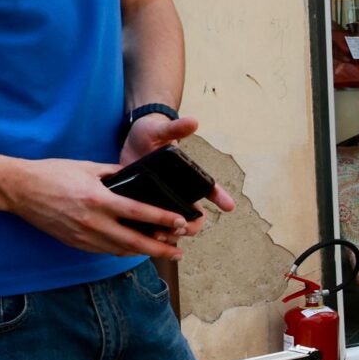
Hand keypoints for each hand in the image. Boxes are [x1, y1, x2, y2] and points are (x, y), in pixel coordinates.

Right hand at [13, 157, 196, 259]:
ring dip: (145, 252)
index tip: (181, 223)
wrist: (19, 189)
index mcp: (98, 199)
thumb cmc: (52, 174)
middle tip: (180, 251)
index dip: (162, 219)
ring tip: (165, 252)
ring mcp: (83, 236)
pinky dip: (124, 251)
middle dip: (161, 248)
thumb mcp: (87, 167)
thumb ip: (115, 173)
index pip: (139, 212)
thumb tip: (137, 176)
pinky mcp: (75, 243)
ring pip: (121, 250)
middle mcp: (92, 222)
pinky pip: (106, 250)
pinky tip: (136, 249)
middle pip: (135, 241)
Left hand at [119, 113, 237, 237]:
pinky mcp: (145, 207)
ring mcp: (163, 202)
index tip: (228, 206)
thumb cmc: (150, 133)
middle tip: (176, 227)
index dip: (221, 198)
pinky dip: (148, 237)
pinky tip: (141, 238)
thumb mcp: (160, 129)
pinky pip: (152, 228)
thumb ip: (175, 128)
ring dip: (170, 236)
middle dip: (189, 227)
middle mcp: (178, 192)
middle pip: (194, 219)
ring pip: (174, 228)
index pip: (210, 190)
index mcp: (187, 177)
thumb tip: (193, 122)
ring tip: (155, 235)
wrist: (129, 139)